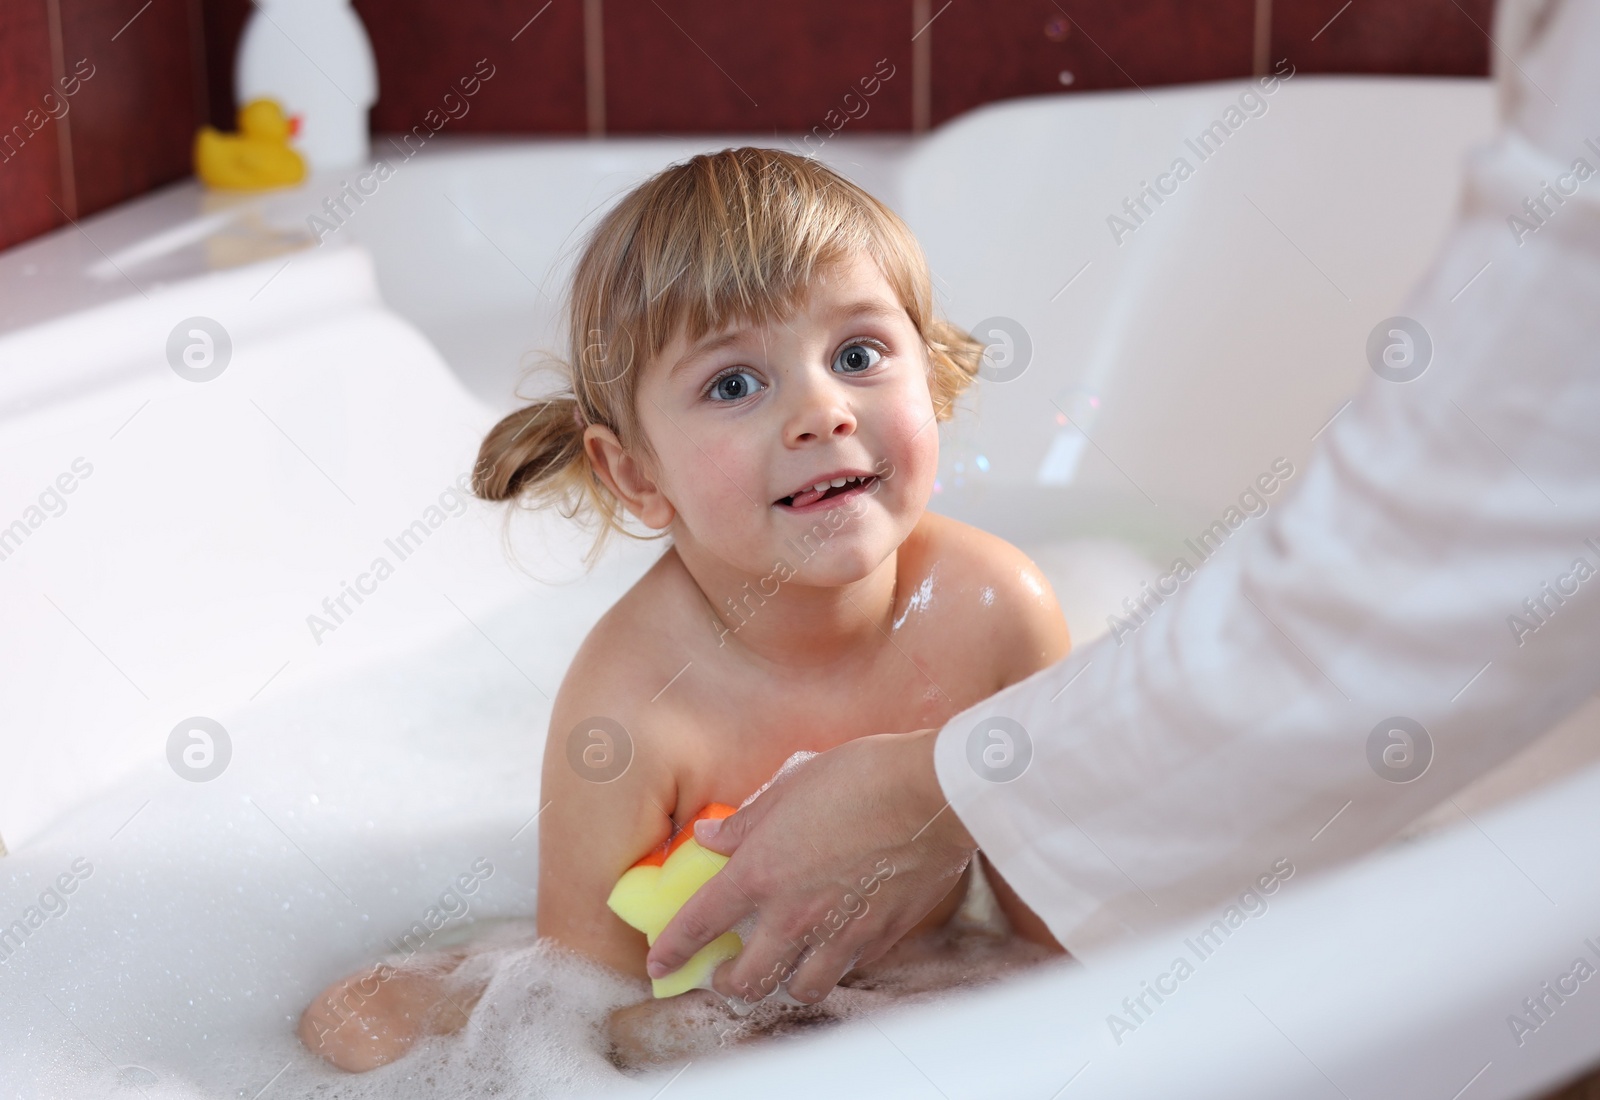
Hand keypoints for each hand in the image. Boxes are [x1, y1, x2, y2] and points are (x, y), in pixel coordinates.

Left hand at [645, 728, 978, 1005]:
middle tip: (724, 973)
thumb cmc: (861, 777)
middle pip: (747, 981)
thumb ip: (745, 822)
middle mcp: (794, 915)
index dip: (672, 950)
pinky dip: (834, 965)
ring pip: (800, 988)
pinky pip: (848, 968)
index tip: (659, 964)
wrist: (932, 794)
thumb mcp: (790, 786)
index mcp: (760, 873)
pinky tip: (834, 945)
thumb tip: (709, 838)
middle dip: (728, 983)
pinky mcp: (881, 937)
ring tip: (781, 967)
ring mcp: (840, 932)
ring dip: (784, 982)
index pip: (699, 925)